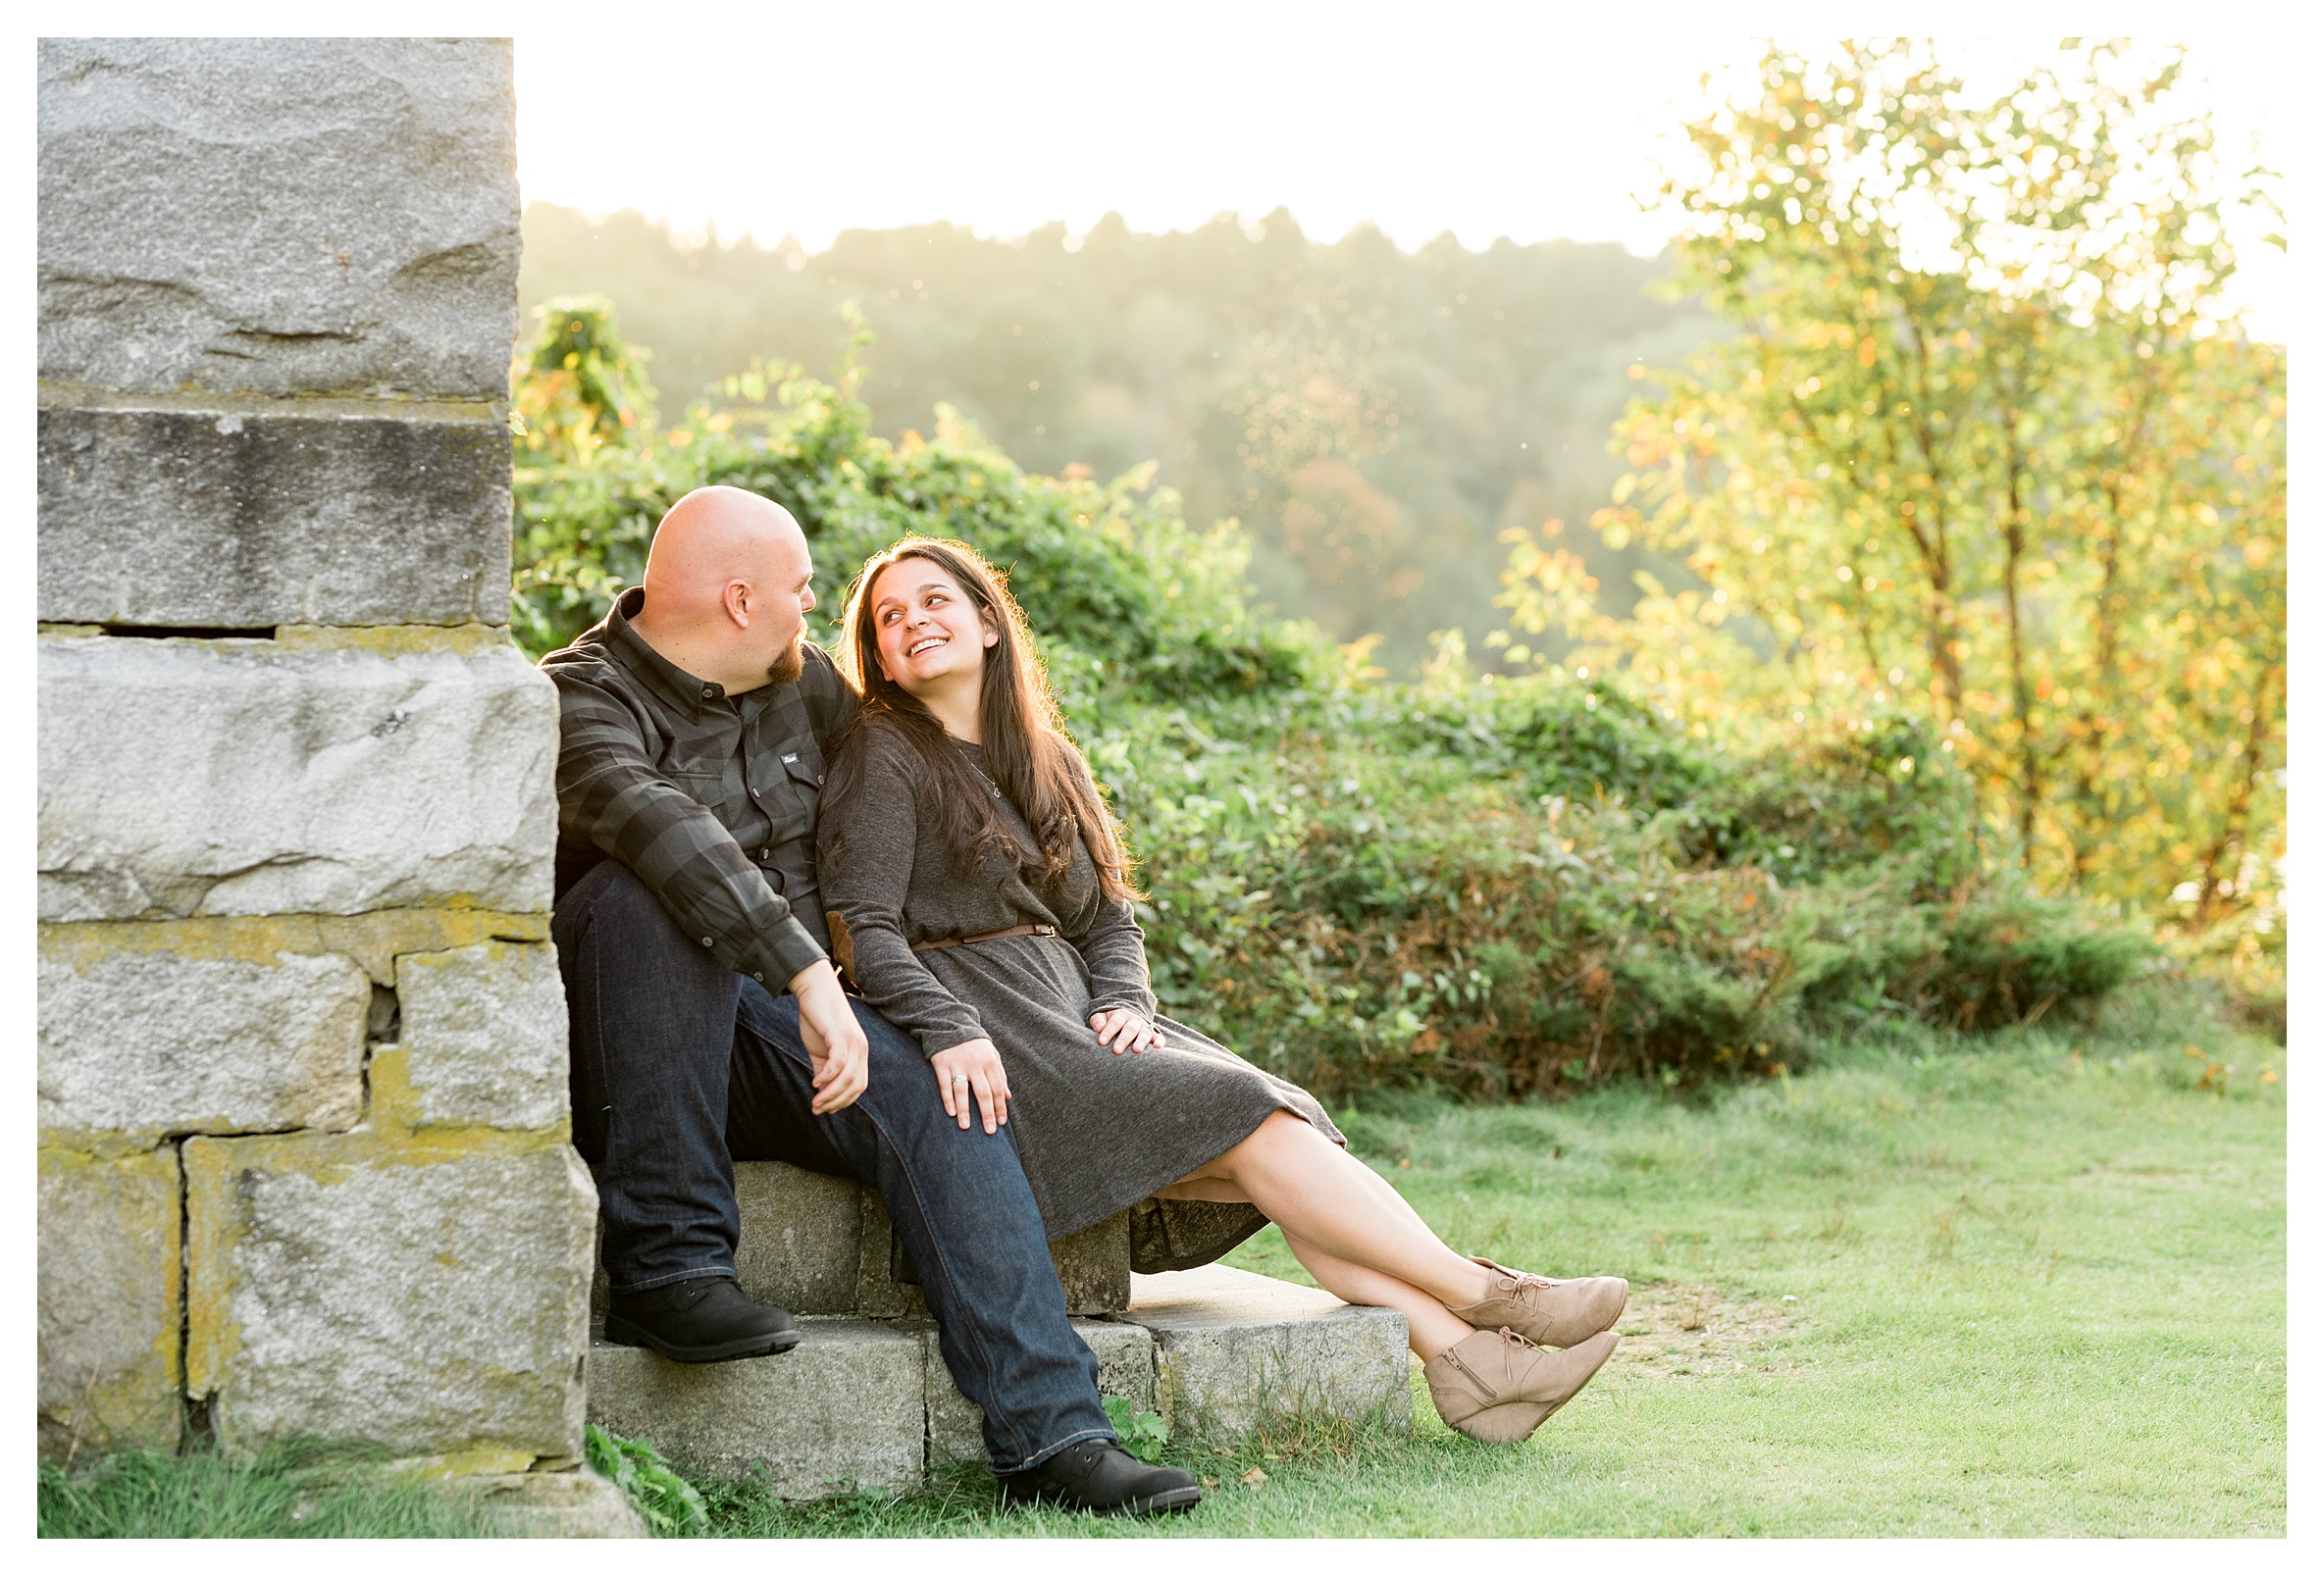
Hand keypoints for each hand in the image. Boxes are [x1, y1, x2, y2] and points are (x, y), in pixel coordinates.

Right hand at [790, 959, 868, 1114]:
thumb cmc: (817, 1017)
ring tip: (815, 1102)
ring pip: (848, 1078)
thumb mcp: (821, 1048)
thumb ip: (823, 1069)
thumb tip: (822, 1091)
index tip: (825, 1109)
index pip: (859, 1085)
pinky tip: (814, 1083)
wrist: (814, 987)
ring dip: (830, 1094)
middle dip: (837, 1102)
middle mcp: (861, 1047)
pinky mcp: (840, 1034)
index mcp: (859, 1052)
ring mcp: (853, 1040)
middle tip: (817, 1109)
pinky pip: (838, 1062)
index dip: (843, 1101)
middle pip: (856, 1085)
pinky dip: (827, 1077)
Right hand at [930, 1038, 1009, 1133]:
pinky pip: (944, 1084)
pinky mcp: (942, 1064)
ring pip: (962, 1091)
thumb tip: (1008, 1097)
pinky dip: (947, 1099)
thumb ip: (1001, 1075)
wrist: (951, 1023)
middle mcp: (975, 1064)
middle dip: (987, 1113)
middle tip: (989, 1131)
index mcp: (990, 1062)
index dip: (1000, 1107)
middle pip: (983, 1092)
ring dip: (964, 1110)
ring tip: (966, 1127)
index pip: (997, 1089)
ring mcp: (957, 1064)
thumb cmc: (975, 1044)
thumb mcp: (992, 1055)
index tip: (1001, 1123)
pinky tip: (950, 1113)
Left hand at [1090, 1007, 1160, 1053]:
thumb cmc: (1110, 1022)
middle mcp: (1134, 1020)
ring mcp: (1145, 1027)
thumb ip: (1098, 1021)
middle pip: (1130, 1029)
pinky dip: (1160, 1042)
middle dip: (1123, 1039)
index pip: (1115, 1022)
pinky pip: (1158, 1037)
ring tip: (1137, 1050)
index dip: (1108, 1032)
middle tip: (1117, 1050)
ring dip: (1141, 1041)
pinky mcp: (1153, 1034)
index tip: (1101, 1042)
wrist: (1127, 1017)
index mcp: (1121, 1015)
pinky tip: (1158, 1047)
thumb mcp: (1102, 1017)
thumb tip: (1098, 1028)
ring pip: (1144, 1033)